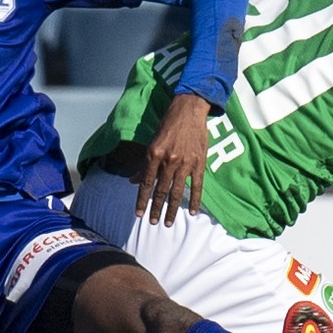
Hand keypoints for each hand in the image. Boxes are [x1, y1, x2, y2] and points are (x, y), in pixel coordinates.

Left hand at [135, 93, 211, 225]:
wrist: (190, 109)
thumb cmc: (169, 123)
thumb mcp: (152, 141)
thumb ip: (144, 163)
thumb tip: (133, 181)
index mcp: (154, 154)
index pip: (146, 183)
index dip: (141, 200)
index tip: (138, 214)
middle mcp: (168, 160)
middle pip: (160, 190)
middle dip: (155, 209)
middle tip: (152, 223)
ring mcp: (185, 163)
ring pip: (177, 192)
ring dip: (172, 209)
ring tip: (168, 223)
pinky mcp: (199, 163)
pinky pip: (197, 186)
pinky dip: (194, 200)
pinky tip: (192, 212)